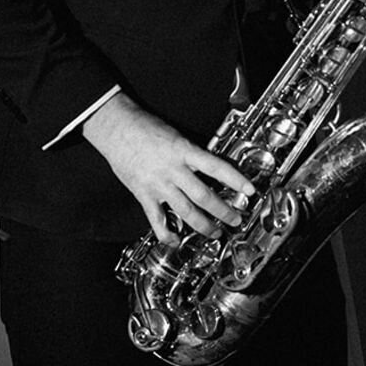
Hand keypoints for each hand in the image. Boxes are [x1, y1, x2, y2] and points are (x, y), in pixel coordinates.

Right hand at [82, 92, 250, 242]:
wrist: (115, 126)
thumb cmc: (144, 127)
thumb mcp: (175, 135)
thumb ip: (192, 154)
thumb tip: (211, 168)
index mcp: (183, 151)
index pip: (216, 167)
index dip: (236, 180)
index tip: (250, 190)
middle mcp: (172, 170)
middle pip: (204, 196)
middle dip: (224, 211)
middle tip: (236, 220)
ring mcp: (158, 185)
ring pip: (186, 211)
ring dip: (204, 225)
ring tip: (215, 232)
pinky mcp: (144, 195)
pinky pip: (157, 220)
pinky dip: (168, 234)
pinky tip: (176, 240)